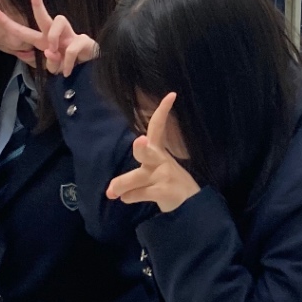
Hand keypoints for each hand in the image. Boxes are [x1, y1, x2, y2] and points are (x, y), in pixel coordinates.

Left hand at [0, 0, 99, 75]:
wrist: (90, 70)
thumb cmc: (69, 65)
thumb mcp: (55, 68)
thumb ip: (50, 62)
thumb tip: (50, 50)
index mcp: (43, 41)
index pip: (22, 31)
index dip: (7, 21)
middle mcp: (54, 34)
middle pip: (43, 15)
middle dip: (37, 1)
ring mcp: (70, 35)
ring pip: (57, 22)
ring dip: (53, 39)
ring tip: (57, 55)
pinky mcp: (82, 40)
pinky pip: (70, 49)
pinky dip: (66, 63)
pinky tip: (67, 71)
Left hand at [105, 94, 199, 212]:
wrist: (191, 206)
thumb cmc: (166, 184)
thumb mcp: (153, 172)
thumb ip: (130, 181)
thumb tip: (110, 192)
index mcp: (159, 151)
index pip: (159, 127)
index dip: (163, 111)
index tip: (171, 95)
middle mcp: (161, 160)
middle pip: (147, 152)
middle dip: (142, 148)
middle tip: (140, 141)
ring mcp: (164, 176)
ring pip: (137, 177)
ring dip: (122, 184)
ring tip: (111, 192)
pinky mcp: (165, 191)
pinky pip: (139, 193)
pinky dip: (130, 197)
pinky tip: (127, 198)